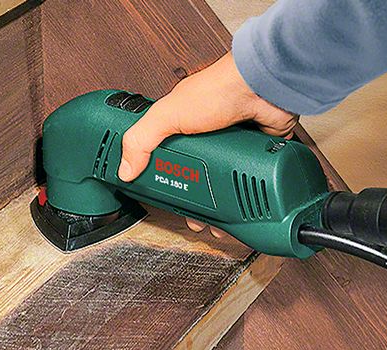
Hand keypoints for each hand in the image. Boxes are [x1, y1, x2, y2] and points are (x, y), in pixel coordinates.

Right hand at [118, 52, 297, 237]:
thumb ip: (141, 139)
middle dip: (191, 201)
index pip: (163, 158)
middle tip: (188, 218)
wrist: (262, 89)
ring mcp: (230, 146)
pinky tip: (241, 207)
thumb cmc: (218, 89)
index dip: (160, 180)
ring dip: (219, 206)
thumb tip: (124, 169)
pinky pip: (245, 181)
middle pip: (193, 177)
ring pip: (221, 183)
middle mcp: (205, 136)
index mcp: (180, 126)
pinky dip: (245, 196)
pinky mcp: (253, 152)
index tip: (158, 199)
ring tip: (214, 223)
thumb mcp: (167, 114)